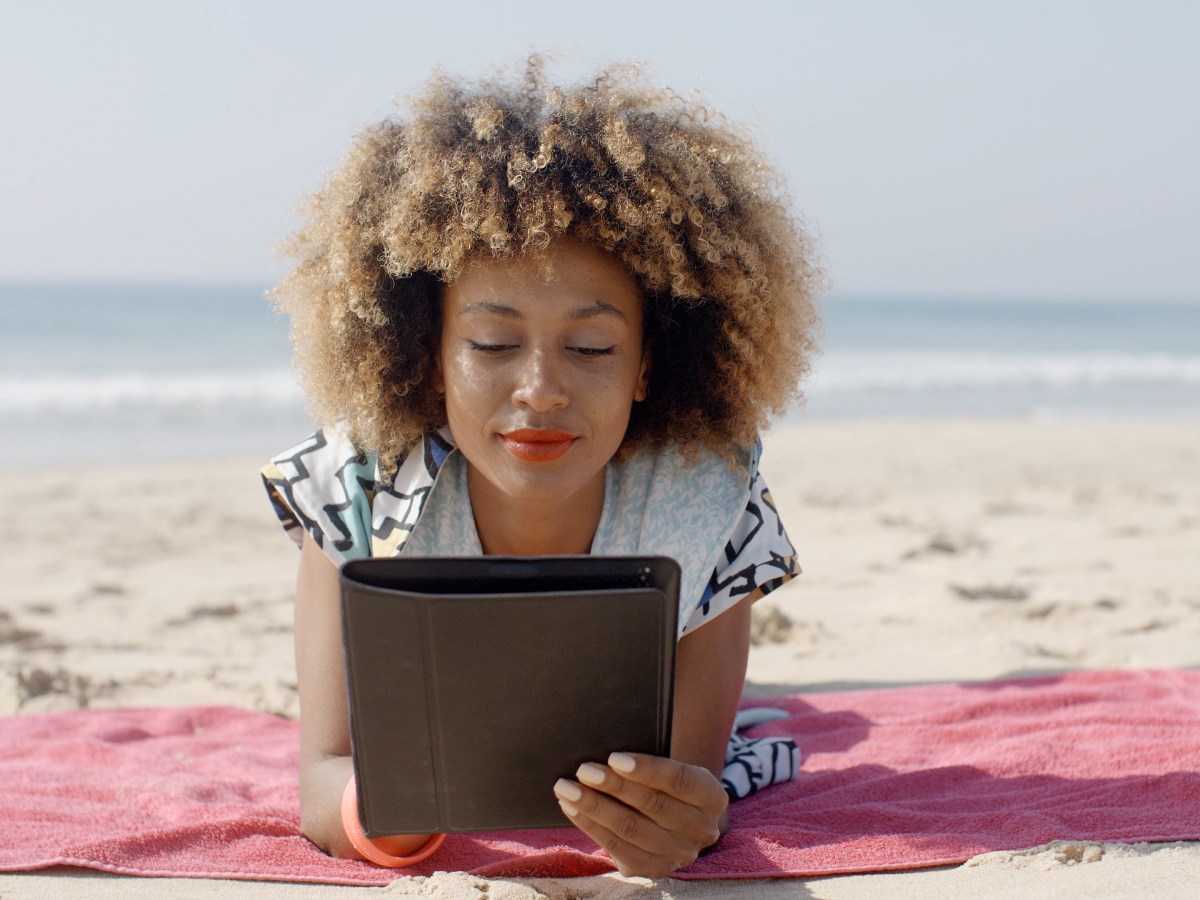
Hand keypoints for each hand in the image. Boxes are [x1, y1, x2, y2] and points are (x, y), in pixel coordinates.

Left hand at [553, 751, 727, 878]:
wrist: (677, 817)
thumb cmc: (665, 780)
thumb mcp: (671, 767)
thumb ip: (651, 760)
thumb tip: (607, 750)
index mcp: (712, 797)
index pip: (679, 780)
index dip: (646, 769)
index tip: (613, 757)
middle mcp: (701, 829)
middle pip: (652, 805)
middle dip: (613, 786)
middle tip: (583, 770)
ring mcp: (678, 854)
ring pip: (630, 828)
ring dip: (594, 806)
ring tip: (566, 787)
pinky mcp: (652, 868)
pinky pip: (616, 847)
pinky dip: (589, 825)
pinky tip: (571, 807)